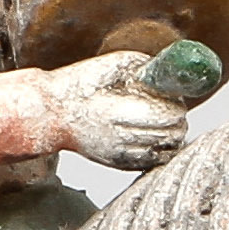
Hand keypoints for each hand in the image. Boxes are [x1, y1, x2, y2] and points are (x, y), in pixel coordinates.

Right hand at [37, 50, 188, 171]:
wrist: (52, 113)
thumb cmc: (82, 85)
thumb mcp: (114, 65)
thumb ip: (145, 68)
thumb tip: (171, 73)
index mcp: (119, 112)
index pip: (169, 115)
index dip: (176, 103)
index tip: (170, 93)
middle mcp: (121, 138)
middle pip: (173, 134)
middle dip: (176, 119)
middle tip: (168, 107)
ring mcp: (121, 154)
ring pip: (167, 151)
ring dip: (171, 135)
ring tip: (161, 121)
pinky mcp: (120, 164)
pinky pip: (154, 162)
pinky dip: (161, 148)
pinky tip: (152, 134)